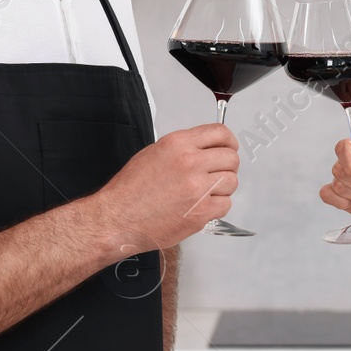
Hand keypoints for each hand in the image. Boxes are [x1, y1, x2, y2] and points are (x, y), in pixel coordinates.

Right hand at [91, 123, 238, 251]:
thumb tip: (205, 149)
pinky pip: (226, 204)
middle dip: (227, 166)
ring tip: (205, 193)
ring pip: (232, 182)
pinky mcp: (201, 212)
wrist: (118, 218)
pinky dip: (217, 207)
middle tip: (216, 174)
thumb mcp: (154, 153)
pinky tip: (202, 206)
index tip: (229, 148)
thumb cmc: (130, 190)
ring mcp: (198, 188)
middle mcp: (190, 162)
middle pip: (231, 158)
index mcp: (178, 144)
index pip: (221, 133)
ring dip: (222, 188)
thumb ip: (183, 148)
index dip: (229, 142)